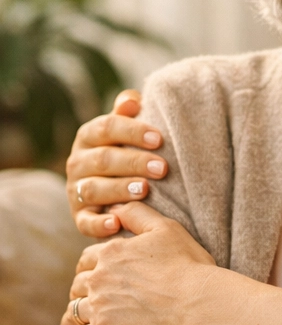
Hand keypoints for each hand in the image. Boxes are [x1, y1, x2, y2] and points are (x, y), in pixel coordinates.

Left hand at [58, 202, 220, 324]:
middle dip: (82, 291)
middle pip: (78, 285)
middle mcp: (99, 278)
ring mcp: (99, 307)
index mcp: (112, 252)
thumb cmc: (188, 265)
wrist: (198, 303)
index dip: (92, 266)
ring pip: (72, 313)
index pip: (88, 258)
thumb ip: (137, 214)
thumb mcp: (167, 229)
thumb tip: (115, 207)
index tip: (98, 274)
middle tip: (90, 299)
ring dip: (72, 318)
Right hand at [66, 89, 167, 236]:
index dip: (132, 131)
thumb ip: (129, 113)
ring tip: (145, 190)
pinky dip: (99, 224)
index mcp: (89, 136)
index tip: (159, 138)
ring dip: (119, 189)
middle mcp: (77, 162)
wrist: (117, 189)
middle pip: (103, 159)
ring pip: (94, 189)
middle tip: (162, 168)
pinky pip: (85, 222)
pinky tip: (117, 222)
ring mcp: (77, 190)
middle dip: (133, 162)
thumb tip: (132, 100)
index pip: (106, 127)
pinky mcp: (81, 217)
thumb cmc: (129, 151)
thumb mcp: (128, 130)